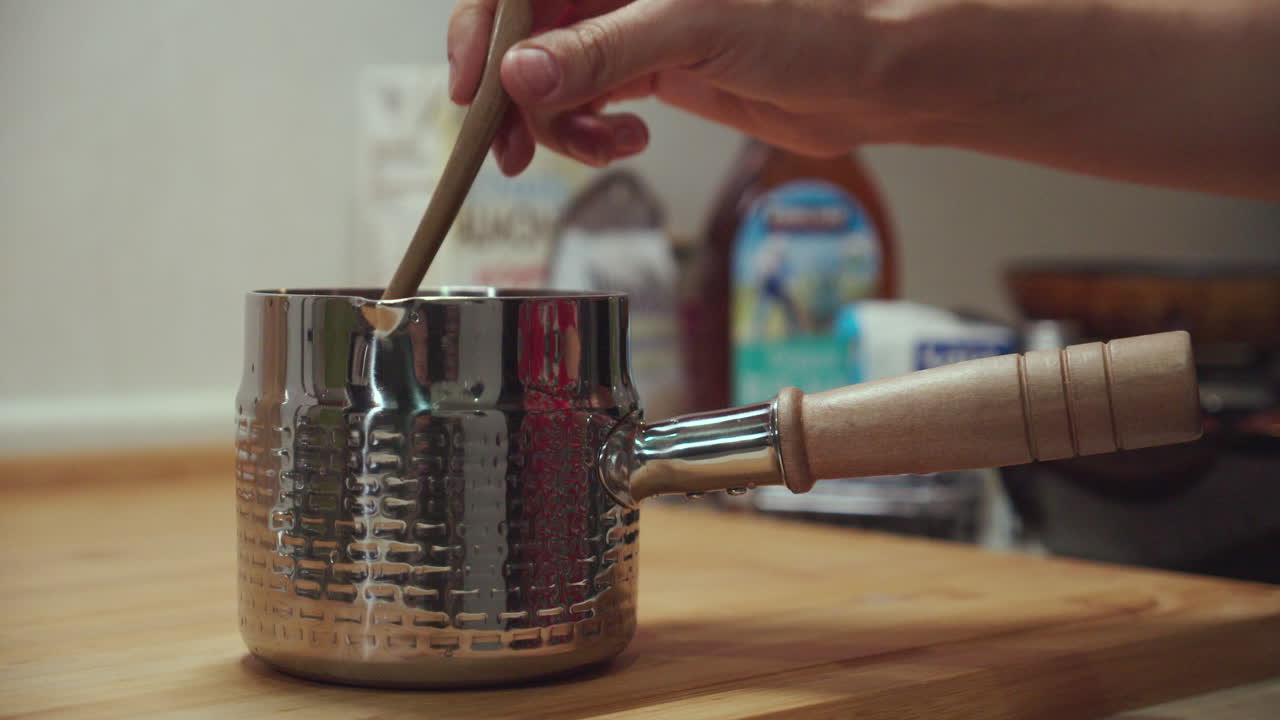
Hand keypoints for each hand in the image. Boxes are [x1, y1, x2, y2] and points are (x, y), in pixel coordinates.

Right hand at [447, 0, 898, 175]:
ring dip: (555, 121)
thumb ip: (604, 50)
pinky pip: (588, 100)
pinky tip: (627, 139)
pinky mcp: (651, 66)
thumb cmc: (815, 20)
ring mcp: (631, 25)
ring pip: (552, 74)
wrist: (873, 70)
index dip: (483, 29)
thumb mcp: (697, 27)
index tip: (475, 87)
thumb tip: (520, 73)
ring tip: (598, 145)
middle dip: (513, 92)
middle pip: (524, 32)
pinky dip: (590, 130)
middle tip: (511, 149)